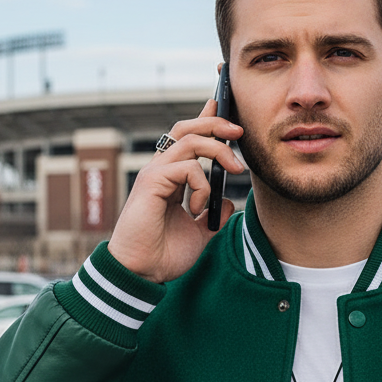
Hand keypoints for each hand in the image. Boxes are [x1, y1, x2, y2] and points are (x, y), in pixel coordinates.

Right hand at [107, 98, 244, 281]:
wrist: (143, 272)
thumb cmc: (163, 254)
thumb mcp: (199, 234)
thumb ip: (213, 216)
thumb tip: (230, 203)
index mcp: (171, 179)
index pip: (188, 141)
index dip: (205, 121)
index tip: (223, 110)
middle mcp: (161, 171)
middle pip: (187, 129)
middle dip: (215, 122)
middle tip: (238, 130)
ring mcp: (154, 174)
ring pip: (190, 141)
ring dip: (218, 150)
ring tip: (235, 168)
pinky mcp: (151, 182)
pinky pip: (187, 167)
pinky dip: (202, 185)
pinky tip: (197, 209)